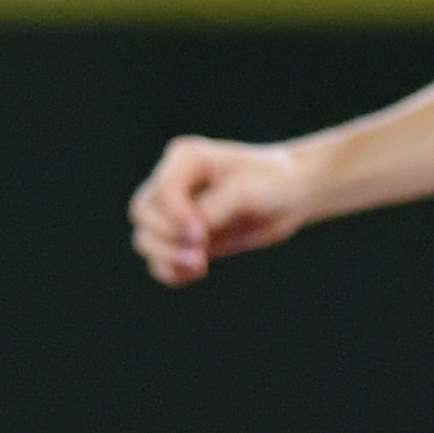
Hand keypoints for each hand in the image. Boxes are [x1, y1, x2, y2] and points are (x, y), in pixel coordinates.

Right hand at [127, 135, 314, 286]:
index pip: (161, 190)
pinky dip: (170, 270)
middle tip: (201, 253)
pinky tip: (198, 273)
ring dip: (166, 257)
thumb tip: (190, 235)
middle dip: (165, 238)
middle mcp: (173, 182)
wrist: (292, 195)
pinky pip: (158, 259)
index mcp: (185, 159)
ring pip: (144, 237)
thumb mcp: (248, 190)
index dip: (176, 216)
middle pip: (142, 213)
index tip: (203, 235)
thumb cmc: (273, 182)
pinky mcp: (182, 236)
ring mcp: (175, 210)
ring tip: (200, 265)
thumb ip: (215, 209)